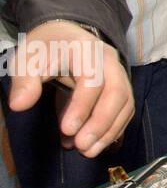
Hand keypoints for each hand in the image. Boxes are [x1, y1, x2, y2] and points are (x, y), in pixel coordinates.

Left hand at [6, 21, 133, 157]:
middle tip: (83, 147)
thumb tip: (19, 105)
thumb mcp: (28, 60)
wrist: (64, 36)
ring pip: (125, 103)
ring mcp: (119, 74)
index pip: (93, 80)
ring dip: (110, 130)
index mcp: (87, 51)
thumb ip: (24, 81)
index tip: (66, 130)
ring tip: (88, 151)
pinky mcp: (120, 87)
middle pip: (118, 92)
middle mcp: (110, 62)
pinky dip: (114, 129)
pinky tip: (98, 144)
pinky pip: (125, 109)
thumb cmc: (45, 49)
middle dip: (102, 122)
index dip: (82, 106)